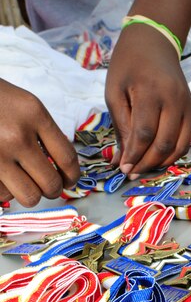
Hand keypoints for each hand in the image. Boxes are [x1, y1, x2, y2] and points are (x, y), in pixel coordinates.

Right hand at [0, 80, 79, 206]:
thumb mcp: (25, 105)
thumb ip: (44, 132)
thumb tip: (63, 169)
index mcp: (34, 114)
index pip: (67, 157)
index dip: (72, 176)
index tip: (69, 181)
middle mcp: (16, 136)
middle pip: (50, 183)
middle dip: (53, 190)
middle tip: (48, 187)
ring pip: (29, 196)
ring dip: (31, 194)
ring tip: (26, 184)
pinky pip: (3, 195)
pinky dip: (6, 191)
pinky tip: (4, 178)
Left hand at [105, 23, 190, 176]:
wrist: (154, 42)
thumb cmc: (128, 66)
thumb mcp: (114, 92)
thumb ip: (120, 127)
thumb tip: (121, 161)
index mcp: (150, 92)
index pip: (145, 134)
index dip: (134, 156)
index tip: (122, 169)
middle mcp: (174, 100)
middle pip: (164, 143)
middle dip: (146, 163)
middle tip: (131, 173)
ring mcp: (187, 105)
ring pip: (179, 146)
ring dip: (161, 163)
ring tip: (143, 167)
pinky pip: (185, 140)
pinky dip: (172, 154)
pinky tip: (156, 158)